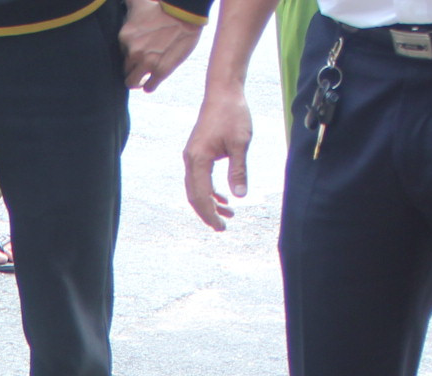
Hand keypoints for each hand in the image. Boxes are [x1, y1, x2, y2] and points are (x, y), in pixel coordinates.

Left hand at [122, 0, 203, 91]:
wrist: (185, 13)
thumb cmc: (163, 7)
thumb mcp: (138, 3)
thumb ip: (128, 3)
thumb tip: (123, 0)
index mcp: (125, 37)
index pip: (122, 52)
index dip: (130, 54)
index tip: (139, 52)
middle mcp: (133, 52)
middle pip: (126, 68)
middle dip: (133, 68)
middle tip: (142, 66)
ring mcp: (146, 63)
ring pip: (132, 82)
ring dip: (138, 82)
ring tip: (144, 80)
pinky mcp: (161, 71)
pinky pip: (148, 88)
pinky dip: (150, 86)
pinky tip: (152, 83)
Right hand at [183, 84, 252, 230]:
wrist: (223, 91)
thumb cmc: (233, 114)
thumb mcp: (240, 143)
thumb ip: (238, 171)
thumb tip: (239, 196)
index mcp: (198, 159)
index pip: (200, 195)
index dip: (209, 214)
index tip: (221, 227)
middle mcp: (190, 160)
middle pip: (194, 196)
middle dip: (207, 213)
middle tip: (222, 227)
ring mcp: (192, 156)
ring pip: (196, 188)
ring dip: (210, 202)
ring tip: (229, 213)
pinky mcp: (197, 152)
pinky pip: (199, 178)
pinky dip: (209, 190)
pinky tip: (223, 197)